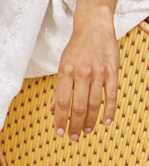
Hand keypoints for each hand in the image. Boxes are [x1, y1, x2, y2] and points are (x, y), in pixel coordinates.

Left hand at [51, 11, 119, 140]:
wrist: (94, 27)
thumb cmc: (76, 48)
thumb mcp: (63, 65)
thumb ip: (59, 88)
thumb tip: (53, 109)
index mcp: (66, 71)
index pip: (62, 101)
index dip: (61, 119)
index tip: (59, 132)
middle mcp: (81, 73)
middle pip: (78, 106)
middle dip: (75, 125)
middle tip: (73, 137)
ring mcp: (98, 72)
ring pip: (94, 103)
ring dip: (90, 121)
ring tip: (86, 132)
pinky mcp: (112, 71)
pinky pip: (111, 95)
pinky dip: (109, 111)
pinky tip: (106, 122)